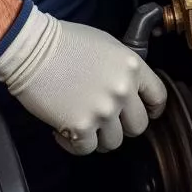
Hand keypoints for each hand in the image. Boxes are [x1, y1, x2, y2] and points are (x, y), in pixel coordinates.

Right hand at [0, 2, 166, 154]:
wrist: (34, 50)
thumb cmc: (68, 42)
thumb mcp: (109, 46)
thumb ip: (124, 69)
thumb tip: (130, 89)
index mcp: (133, 67)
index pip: (158, 96)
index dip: (153, 108)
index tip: (146, 112)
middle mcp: (123, 90)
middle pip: (138, 126)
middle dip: (124, 125)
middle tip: (107, 120)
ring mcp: (103, 110)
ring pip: (114, 142)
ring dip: (100, 137)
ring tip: (84, 124)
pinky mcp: (80, 126)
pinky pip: (86, 149)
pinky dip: (75, 144)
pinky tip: (64, 131)